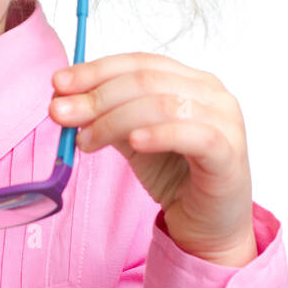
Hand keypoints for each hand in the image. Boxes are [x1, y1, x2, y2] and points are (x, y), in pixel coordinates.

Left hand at [50, 54, 256, 265]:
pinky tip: (133, 142)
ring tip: (85, 141)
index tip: (57, 83)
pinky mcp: (229, 153)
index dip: (95, 70)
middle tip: (60, 114)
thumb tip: (62, 101)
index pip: (138, 63)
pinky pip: (194, 135)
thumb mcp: (131, 140)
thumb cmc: (175, 176)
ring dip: (115, 120)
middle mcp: (211, 92)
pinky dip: (160, 135)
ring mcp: (225, 120)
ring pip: (163, 105)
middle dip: (96, 96)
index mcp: (189, 80)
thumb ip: (104, 117)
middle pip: (146, 81)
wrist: (208, 224)